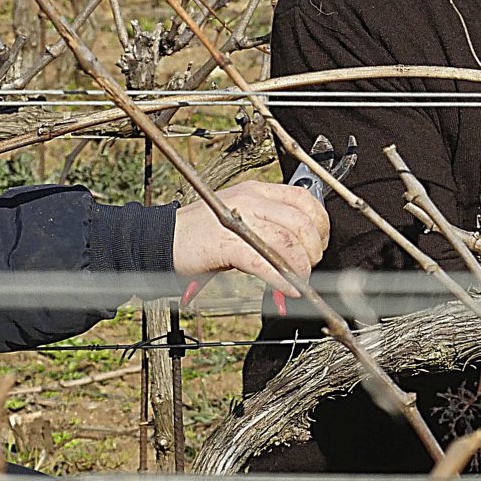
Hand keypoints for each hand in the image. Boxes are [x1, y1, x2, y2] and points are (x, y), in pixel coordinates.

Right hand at [172, 180, 328, 295]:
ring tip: (298, 281)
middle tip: (308, 268)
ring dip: (300, 267)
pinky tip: (287, 289)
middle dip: (313, 250)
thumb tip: (300, 253)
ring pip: (286, 241)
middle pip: (301, 222)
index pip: (304, 199)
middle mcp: (250, 200)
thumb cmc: (200, 234)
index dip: (320, 224)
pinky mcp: (225, 244)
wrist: (160, 239)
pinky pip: (264, 262)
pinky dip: (281, 278)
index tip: (320, 244)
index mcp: (256, 191)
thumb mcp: (239, 219)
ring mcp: (237, 220)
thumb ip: (269, 229)